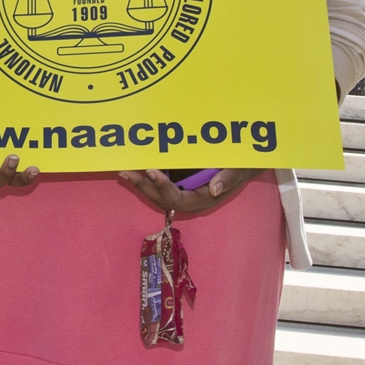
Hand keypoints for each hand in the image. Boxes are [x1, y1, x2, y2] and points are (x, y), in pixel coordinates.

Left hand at [118, 168, 263, 215]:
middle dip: (143, 186)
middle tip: (127, 172)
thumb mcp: (238, 170)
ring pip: (156, 193)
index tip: (152, 170)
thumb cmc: (240, 167)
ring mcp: (181, 192)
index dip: (163, 187)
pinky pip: (158, 184)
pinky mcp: (177, 184)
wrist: (240, 164)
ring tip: (123, 170)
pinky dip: (145, 177)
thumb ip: (228, 178)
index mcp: (202, 200)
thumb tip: (214, 189)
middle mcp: (188, 200)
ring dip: (139, 183)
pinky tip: (132, 167)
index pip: (178, 198)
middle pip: (161, 199)